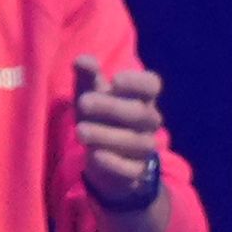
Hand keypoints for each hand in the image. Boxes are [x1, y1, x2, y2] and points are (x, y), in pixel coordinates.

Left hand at [71, 55, 168, 211]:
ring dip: (107, 135)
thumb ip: (88, 76)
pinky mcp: (136, 171)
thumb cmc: (100, 116)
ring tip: (80, 130)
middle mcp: (148, 121)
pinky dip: (114, 163)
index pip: (151, 85)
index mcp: (142, 97)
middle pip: (140, 113)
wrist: (105, 159)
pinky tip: (95, 155)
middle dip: (111, 107)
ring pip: (135, 141)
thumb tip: (82, 60)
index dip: (137, 82)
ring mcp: (145, 147)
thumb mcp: (91, 93)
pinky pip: (131, 169)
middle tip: (83, 103)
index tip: (115, 81)